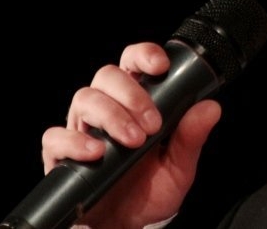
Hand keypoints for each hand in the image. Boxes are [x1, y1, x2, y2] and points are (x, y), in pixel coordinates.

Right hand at [41, 42, 221, 228]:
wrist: (127, 225)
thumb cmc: (150, 190)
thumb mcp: (179, 166)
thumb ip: (191, 138)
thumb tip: (211, 108)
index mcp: (134, 101)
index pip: (133, 62)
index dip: (144, 55)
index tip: (160, 66)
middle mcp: (106, 107)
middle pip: (107, 75)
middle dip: (132, 95)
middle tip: (152, 125)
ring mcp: (81, 128)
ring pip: (84, 98)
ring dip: (111, 115)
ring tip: (133, 141)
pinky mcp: (61, 154)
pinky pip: (55, 137)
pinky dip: (74, 141)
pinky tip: (96, 152)